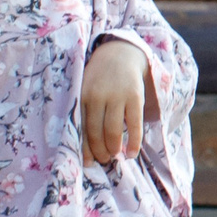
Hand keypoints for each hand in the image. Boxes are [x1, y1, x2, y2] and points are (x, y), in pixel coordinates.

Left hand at [80, 39, 151, 164]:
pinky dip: (134, 142)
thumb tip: (87, 142)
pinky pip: (134, 124)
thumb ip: (86, 110)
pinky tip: (132, 153)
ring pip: (113, 130)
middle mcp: (98, 97)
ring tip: (116, 157)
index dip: (85, 148)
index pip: (82, 128)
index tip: (88, 163)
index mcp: (83, 96)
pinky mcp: (134, 97)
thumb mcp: (87, 89)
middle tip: (104, 161)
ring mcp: (117, 96)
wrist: (121, 53)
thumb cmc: (101, 77)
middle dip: (100, 151)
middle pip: (96, 131)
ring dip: (114, 149)